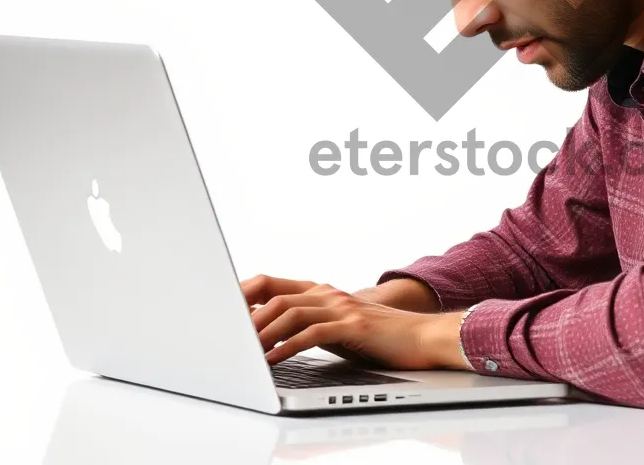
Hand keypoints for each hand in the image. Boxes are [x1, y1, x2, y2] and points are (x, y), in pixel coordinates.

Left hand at [240, 275, 466, 369]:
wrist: (423, 337)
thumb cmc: (379, 337)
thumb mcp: (338, 326)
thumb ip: (309, 323)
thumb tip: (269, 333)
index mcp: (322, 292)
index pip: (272, 283)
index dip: (244, 293)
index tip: (220, 309)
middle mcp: (329, 294)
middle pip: (275, 293)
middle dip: (244, 313)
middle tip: (223, 332)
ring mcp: (342, 308)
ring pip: (290, 312)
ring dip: (262, 333)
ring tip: (243, 351)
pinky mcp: (353, 327)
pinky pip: (312, 334)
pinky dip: (287, 347)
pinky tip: (273, 361)